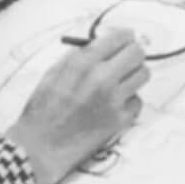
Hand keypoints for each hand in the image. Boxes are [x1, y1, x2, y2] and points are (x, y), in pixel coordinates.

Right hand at [5, 29, 149, 183]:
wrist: (41, 146)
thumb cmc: (42, 111)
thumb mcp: (53, 72)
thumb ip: (79, 56)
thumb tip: (101, 44)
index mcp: (83, 63)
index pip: (120, 37)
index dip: (124, 36)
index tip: (125, 39)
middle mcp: (101, 78)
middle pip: (138, 53)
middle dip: (132, 53)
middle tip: (125, 59)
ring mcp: (114, 100)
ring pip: (143, 75)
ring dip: (133, 75)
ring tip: (119, 82)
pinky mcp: (120, 120)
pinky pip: (138, 100)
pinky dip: (129, 100)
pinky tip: (113, 104)